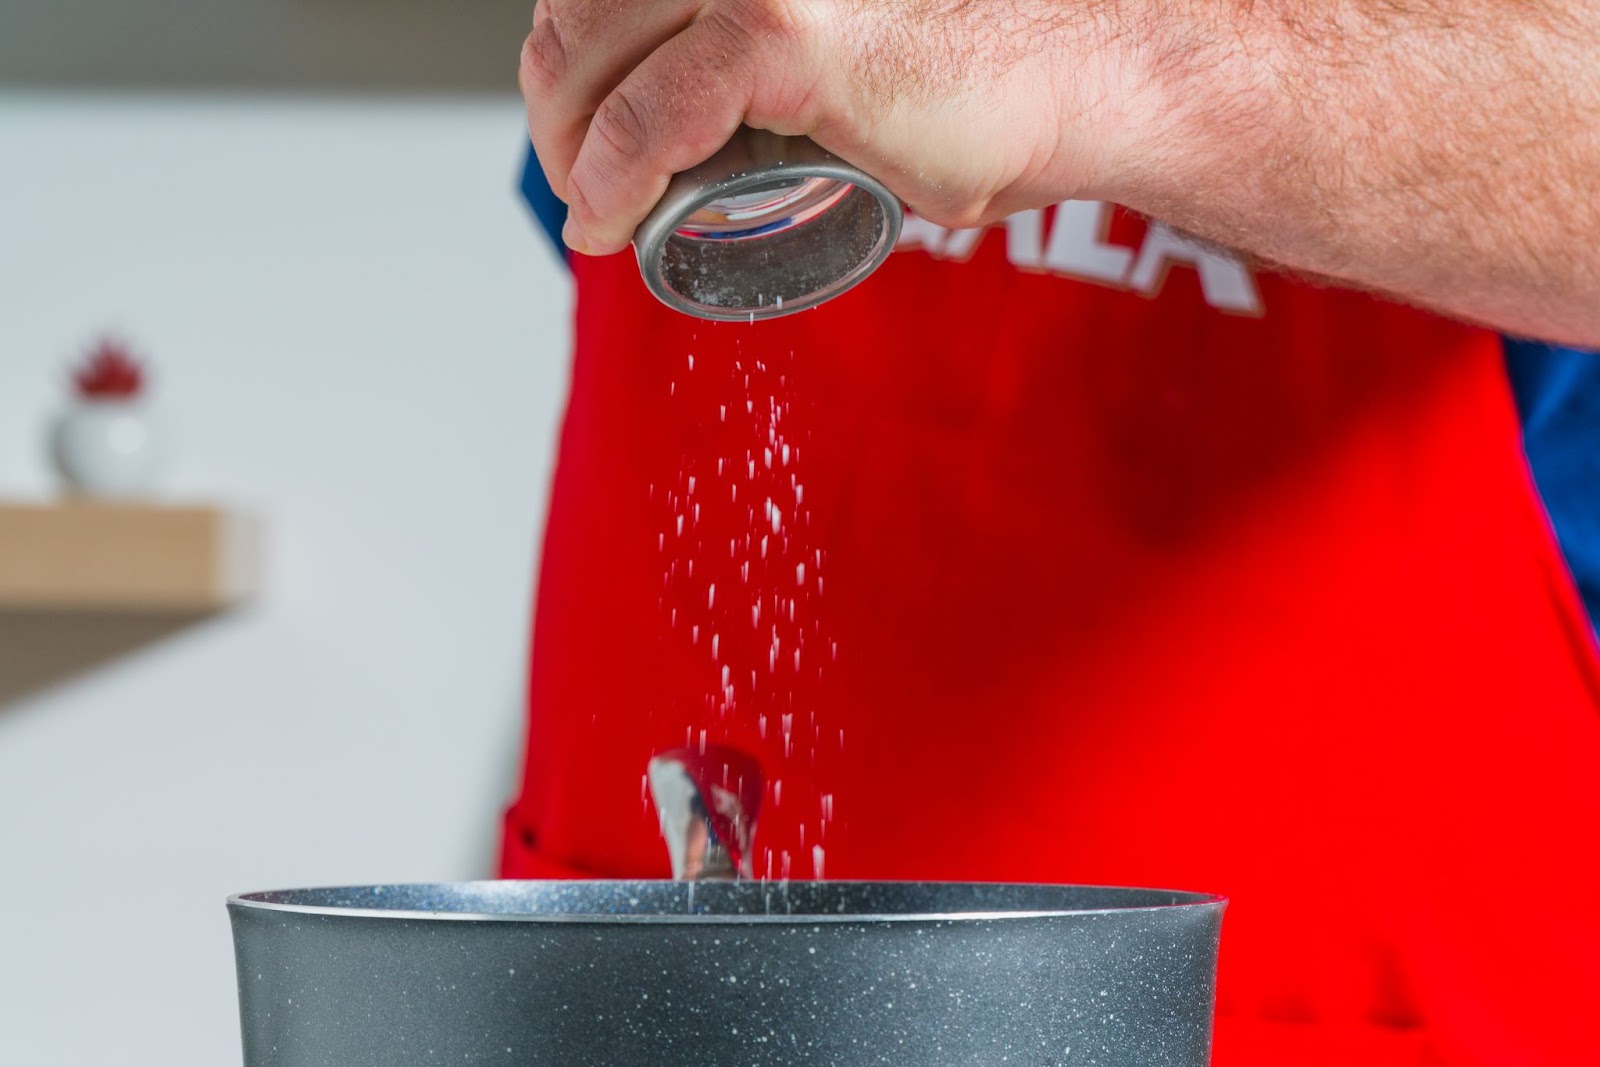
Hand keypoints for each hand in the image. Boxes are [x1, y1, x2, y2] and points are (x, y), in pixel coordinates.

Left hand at [518, 0, 1156, 254]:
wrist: (1078, 76)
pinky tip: (605, 221)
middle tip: (580, 182)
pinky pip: (650, 118)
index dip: (565, 60)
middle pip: (575, 11)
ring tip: (593, 209)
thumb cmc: (976, 68)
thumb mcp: (833, 34)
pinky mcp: (781, 35)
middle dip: (554, 109)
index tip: (576, 131)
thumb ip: (763, 52)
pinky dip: (608, 180)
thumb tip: (703, 106)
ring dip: (568, 150)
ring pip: (592, 61)